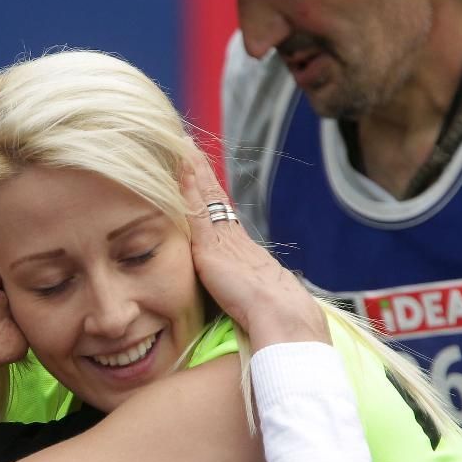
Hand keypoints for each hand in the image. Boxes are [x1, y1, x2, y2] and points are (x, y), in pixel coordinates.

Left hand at [181, 143, 328, 348]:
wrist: (279, 313)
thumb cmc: (268, 312)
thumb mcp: (248, 293)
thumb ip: (238, 285)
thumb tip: (240, 293)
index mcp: (239, 247)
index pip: (220, 211)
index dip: (209, 190)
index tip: (199, 171)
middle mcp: (231, 235)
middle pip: (213, 196)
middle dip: (201, 172)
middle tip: (188, 148)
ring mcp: (222, 237)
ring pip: (205, 196)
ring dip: (194, 170)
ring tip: (182, 147)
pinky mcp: (210, 246)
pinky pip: (197, 209)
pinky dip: (189, 187)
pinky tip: (182, 168)